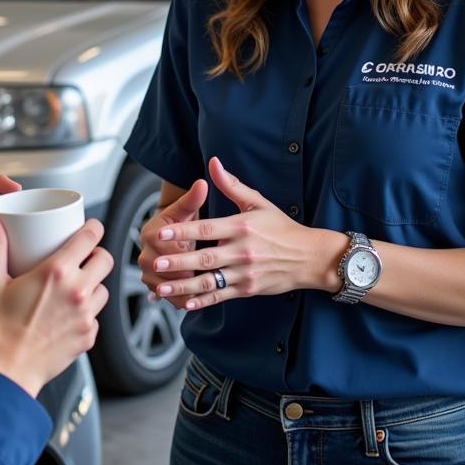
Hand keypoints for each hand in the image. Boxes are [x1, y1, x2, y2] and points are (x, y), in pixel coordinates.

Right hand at [0, 214, 113, 397]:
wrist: (7, 373)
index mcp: (56, 273)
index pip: (91, 237)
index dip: (93, 228)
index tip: (89, 227)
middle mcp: (77, 292)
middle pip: (106, 260)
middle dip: (96, 254)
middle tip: (81, 257)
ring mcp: (86, 316)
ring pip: (104, 289)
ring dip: (93, 283)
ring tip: (74, 286)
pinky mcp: (88, 337)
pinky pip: (96, 316)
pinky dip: (87, 312)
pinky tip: (68, 313)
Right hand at [138, 179, 208, 294]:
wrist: (172, 235)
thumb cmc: (184, 221)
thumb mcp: (187, 208)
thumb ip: (193, 198)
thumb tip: (202, 183)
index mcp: (151, 234)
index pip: (171, 249)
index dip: (190, 254)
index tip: (210, 254)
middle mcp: (145, 255)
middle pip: (169, 272)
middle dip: (190, 274)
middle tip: (212, 275)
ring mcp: (147, 274)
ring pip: (169, 288)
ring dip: (188, 290)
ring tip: (209, 290)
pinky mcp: (154, 287)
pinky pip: (170, 299)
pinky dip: (186, 301)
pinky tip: (202, 300)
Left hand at [150, 157, 338, 310]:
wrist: (310, 257)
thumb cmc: (282, 227)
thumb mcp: (258, 202)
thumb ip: (232, 184)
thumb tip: (213, 162)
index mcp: (242, 226)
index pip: (207, 228)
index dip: (183, 230)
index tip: (162, 233)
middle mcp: (243, 251)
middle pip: (206, 257)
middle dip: (178, 261)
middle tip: (155, 264)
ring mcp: (246, 272)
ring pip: (210, 281)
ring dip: (185, 285)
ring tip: (162, 287)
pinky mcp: (248, 289)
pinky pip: (222, 296)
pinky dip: (203, 301)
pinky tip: (186, 303)